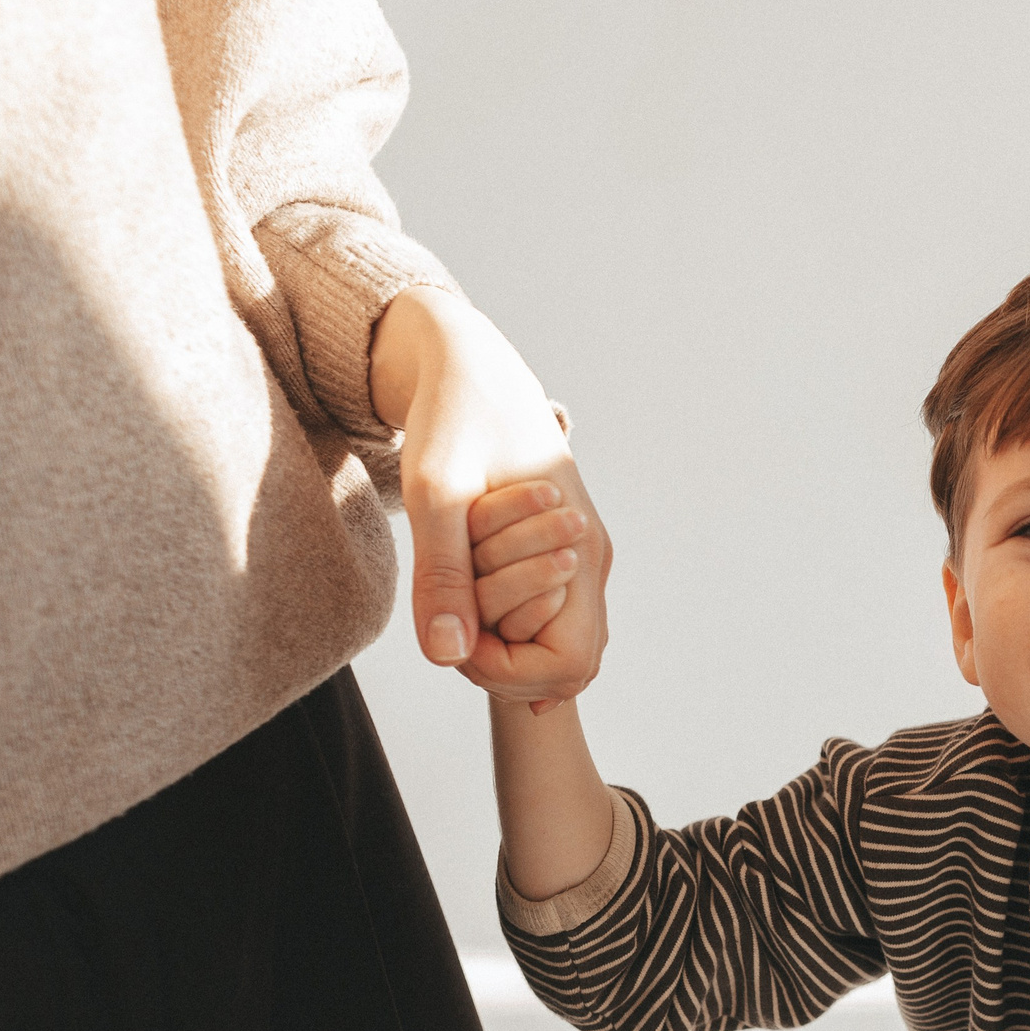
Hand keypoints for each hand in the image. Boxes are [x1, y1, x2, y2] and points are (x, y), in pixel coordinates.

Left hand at [369, 288, 611, 707]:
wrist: (467, 362)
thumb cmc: (453, 416)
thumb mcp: (435, 492)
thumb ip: (444, 575)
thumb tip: (447, 658)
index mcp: (581, 549)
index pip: (567, 666)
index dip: (506, 668)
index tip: (454, 633)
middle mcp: (593, 561)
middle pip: (567, 667)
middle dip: (503, 661)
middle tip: (450, 623)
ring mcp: (583, 558)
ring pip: (555, 645)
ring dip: (503, 641)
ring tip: (458, 606)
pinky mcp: (561, 551)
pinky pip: (544, 616)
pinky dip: (502, 621)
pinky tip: (465, 602)